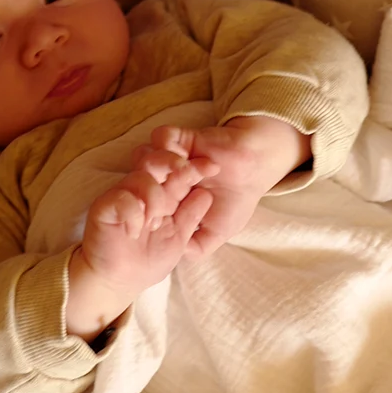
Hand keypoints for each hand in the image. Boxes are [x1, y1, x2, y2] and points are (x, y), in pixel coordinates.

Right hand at [66, 156, 211, 338]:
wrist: (119, 282)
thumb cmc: (149, 261)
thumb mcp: (178, 239)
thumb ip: (191, 217)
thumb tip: (206, 194)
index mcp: (163, 196)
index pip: (178, 173)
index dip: (195, 168)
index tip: (213, 167)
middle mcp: (142, 191)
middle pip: (157, 162)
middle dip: (174, 162)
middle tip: (187, 171)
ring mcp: (123, 195)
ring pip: (141, 177)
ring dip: (154, 197)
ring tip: (154, 223)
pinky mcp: (105, 205)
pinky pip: (122, 197)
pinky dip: (133, 213)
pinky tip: (134, 232)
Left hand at [139, 116, 309, 254]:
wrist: (254, 168)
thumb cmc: (237, 199)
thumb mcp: (218, 232)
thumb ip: (198, 248)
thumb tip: (177, 255)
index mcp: (170, 199)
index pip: (144, 206)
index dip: (144, 215)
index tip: (153, 226)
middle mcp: (165, 177)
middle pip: (137, 181)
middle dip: (145, 194)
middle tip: (160, 207)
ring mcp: (170, 156)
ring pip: (143, 157)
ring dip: (156, 169)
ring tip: (178, 183)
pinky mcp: (179, 138)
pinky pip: (160, 137)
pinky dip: (169, 150)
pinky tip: (188, 164)